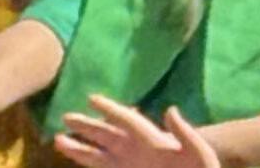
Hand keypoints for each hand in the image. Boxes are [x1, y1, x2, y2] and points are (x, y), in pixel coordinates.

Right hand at [55, 95, 218, 167]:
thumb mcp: (201, 154)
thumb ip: (186, 133)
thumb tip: (170, 109)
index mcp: (155, 141)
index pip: (128, 121)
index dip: (111, 109)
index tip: (92, 98)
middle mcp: (139, 153)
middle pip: (108, 135)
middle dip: (87, 126)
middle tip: (65, 116)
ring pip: (100, 156)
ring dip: (80, 149)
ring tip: (57, 140)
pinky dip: (90, 164)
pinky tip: (76, 162)